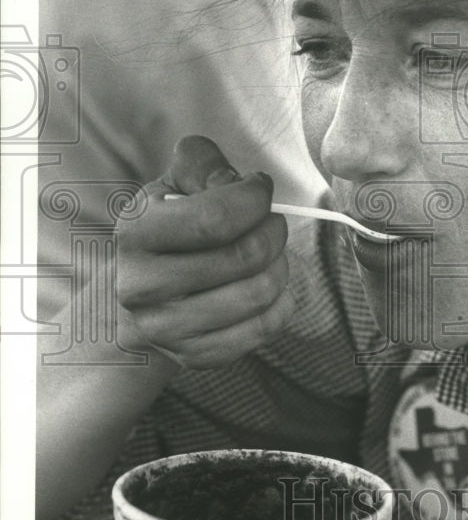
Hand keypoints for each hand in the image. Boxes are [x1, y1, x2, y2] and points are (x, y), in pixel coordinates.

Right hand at [117, 135, 295, 368]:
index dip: (255, 198)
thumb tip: (241, 182)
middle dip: (274, 231)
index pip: (215, 218)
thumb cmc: (169, 228)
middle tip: (271, 223)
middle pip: (245, 256)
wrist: (142, 294)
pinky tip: (266, 285)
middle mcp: (140, 287)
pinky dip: (281, 302)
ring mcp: (165, 328)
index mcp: (135, 233)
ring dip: (280, 265)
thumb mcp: (174, 183)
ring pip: (259, 293)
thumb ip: (202, 163)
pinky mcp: (193, 356)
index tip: (260, 189)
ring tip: (269, 254)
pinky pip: (264, 328)